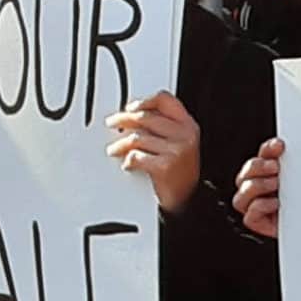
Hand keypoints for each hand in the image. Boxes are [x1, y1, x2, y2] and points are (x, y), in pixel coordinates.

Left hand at [105, 92, 201, 214]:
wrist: (186, 199)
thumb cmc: (179, 171)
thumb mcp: (179, 143)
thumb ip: (163, 126)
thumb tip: (132, 116)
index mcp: (188, 125)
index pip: (165, 100)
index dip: (145, 101)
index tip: (130, 107)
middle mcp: (184, 135)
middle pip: (146, 117)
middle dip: (123, 120)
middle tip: (112, 124)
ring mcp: (176, 150)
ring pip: (137, 138)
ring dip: (120, 144)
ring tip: (114, 149)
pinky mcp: (165, 166)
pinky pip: (137, 156)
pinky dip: (128, 160)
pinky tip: (127, 164)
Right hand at [233, 138, 284, 239]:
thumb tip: (297, 149)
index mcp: (271, 173)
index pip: (263, 156)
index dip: (268, 149)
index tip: (280, 146)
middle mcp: (260, 189)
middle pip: (246, 173)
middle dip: (258, 167)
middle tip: (275, 167)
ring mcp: (256, 207)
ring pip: (241, 195)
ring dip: (256, 186)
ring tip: (275, 185)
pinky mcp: (259, 223)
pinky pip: (249, 216)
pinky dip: (260, 207)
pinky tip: (275, 203)